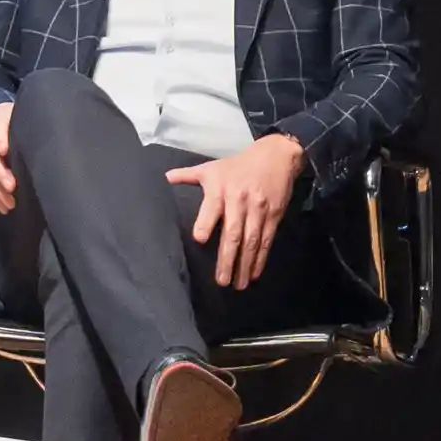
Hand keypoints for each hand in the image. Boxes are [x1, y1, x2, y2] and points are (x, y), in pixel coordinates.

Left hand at [167, 133, 306, 291]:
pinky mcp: (273, 216)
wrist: (276, 156)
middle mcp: (239, 201)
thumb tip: (164, 177)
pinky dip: (260, 259)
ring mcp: (258, 210)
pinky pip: (266, 240)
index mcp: (220, 188)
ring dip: (245, 265)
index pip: (212, 207)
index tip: (200, 240)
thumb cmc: (237, 165)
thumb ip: (188, 175)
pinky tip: (254, 273)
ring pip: (251, 241)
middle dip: (227, 258)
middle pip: (233, 233)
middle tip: (221, 281)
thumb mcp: (211, 167)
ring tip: (238, 284)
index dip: (206, 222)